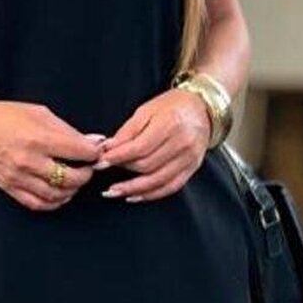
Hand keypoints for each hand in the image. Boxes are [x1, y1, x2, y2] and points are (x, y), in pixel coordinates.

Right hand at [0, 100, 107, 212]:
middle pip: (70, 178)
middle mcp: (28, 160)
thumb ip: (68, 131)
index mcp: (37, 138)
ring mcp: (18, 177)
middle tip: (87, 168)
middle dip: (86, 174)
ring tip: (74, 180)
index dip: (93, 153)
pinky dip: (54, 202)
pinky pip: (38, 204)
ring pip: (56, 194)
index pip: (78, 151)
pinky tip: (60, 193)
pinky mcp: (10, 188)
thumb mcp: (41, 114)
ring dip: (72, 189)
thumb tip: (94, 142)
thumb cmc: (8, 117)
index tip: (95, 152)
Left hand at [93, 88, 210, 200]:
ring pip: (157, 180)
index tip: (100, 162)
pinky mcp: (192, 168)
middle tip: (104, 171)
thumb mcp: (146, 110)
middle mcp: (182, 143)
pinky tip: (134, 196)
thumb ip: (127, 131)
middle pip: (147, 165)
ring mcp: (189, 158)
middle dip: (123, 170)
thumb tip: (107, 149)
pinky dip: (151, 194)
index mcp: (170, 124)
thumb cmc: (172, 106)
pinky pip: (170, 187)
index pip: (139, 147)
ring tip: (113, 191)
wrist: (202, 108)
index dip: (117, 157)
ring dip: (133, 189)